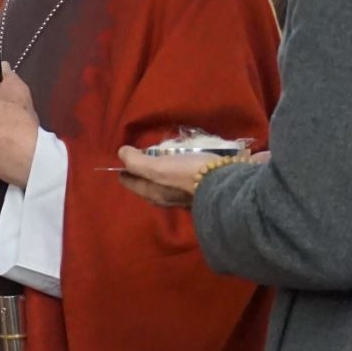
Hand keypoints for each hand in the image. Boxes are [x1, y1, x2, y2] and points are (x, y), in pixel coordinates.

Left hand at [115, 146, 265, 207]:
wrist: (231, 183)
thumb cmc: (190, 174)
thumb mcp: (159, 167)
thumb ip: (138, 162)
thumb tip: (122, 153)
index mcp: (157, 194)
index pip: (134, 185)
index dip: (125, 174)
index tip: (120, 168)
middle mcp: (171, 197)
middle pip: (153, 186)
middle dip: (145, 176)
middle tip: (140, 162)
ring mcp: (190, 193)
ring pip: (172, 183)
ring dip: (166, 173)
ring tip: (164, 159)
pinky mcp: (208, 185)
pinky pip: (191, 176)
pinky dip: (186, 168)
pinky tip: (189, 159)